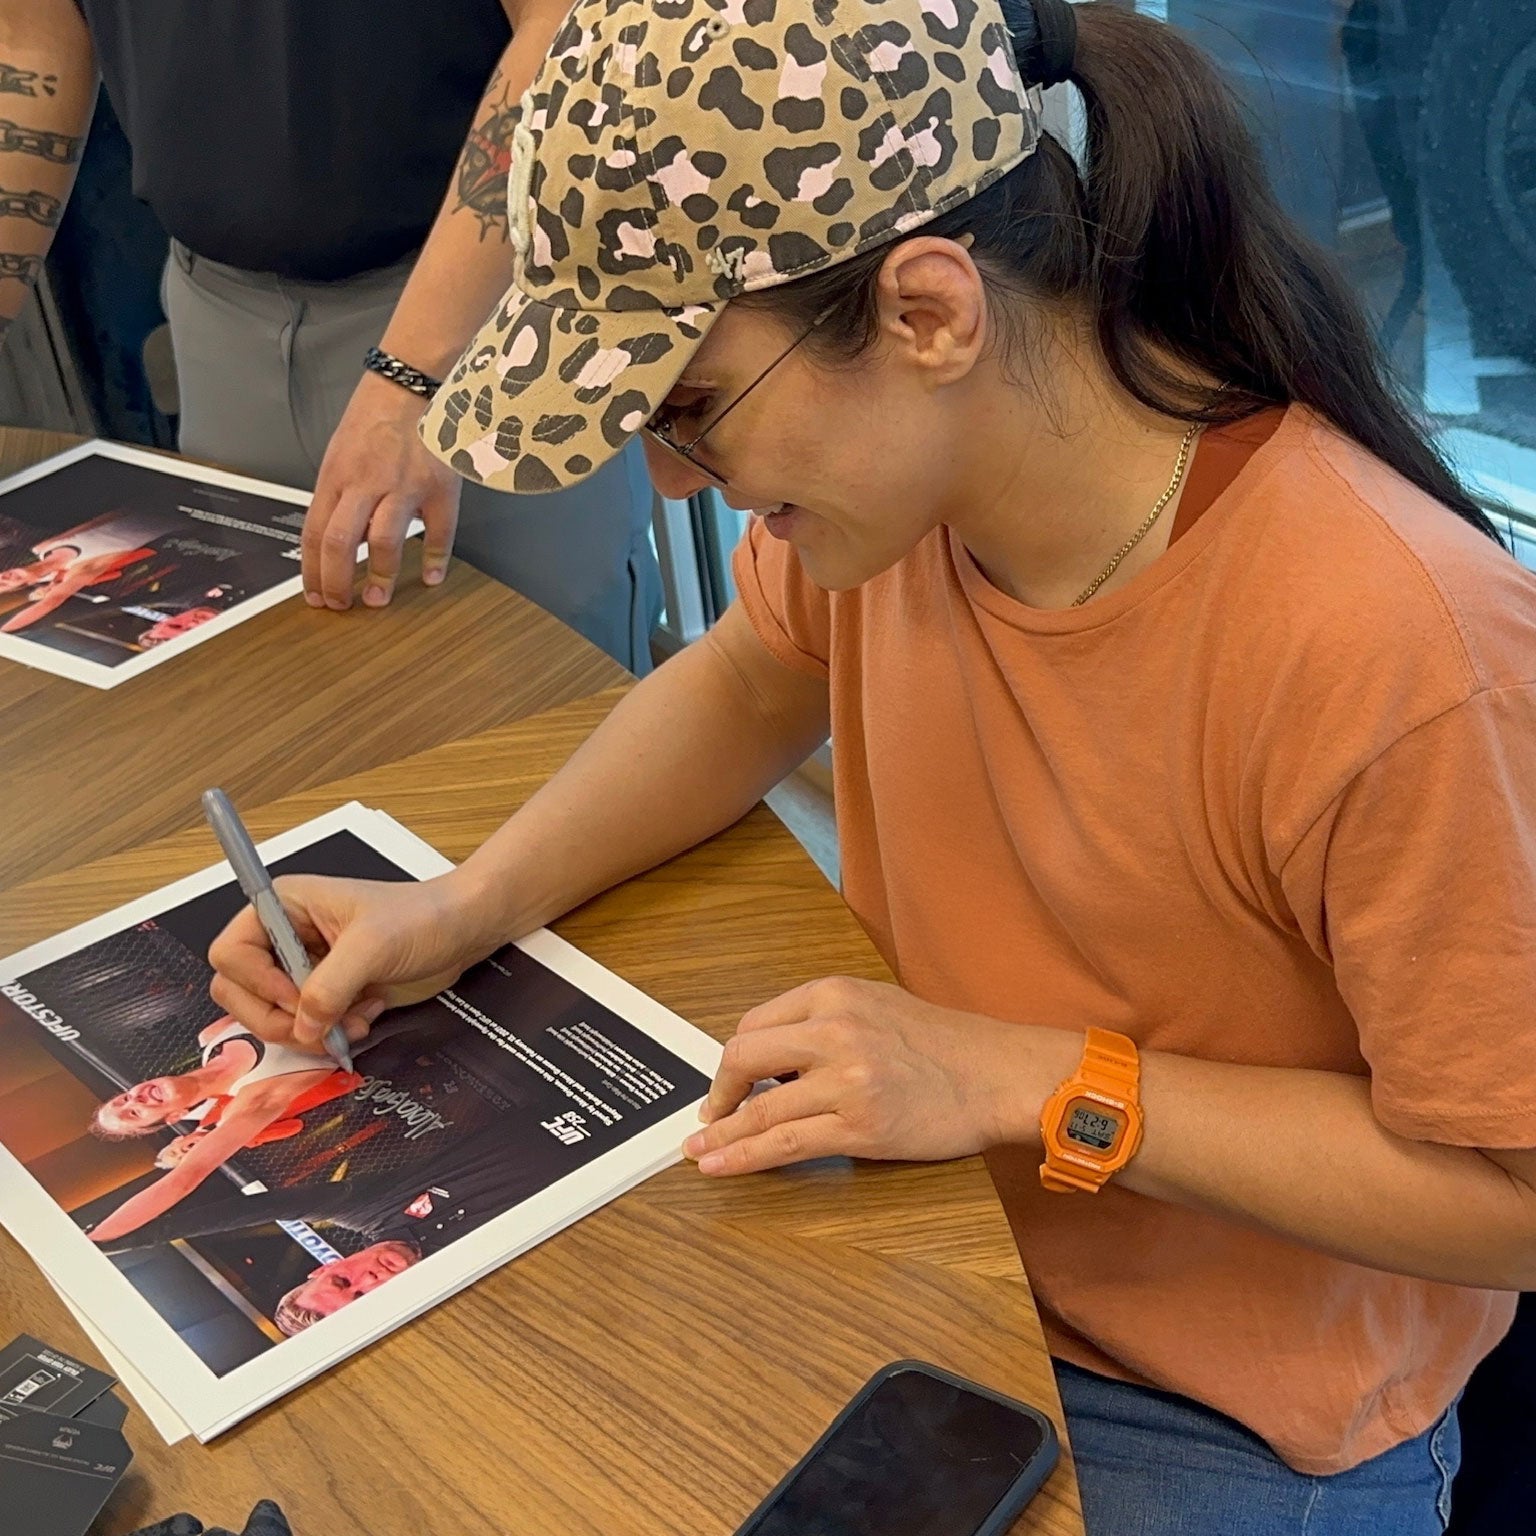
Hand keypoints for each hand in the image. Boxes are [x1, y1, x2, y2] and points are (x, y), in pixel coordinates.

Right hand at [208, 870, 498, 1049]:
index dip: (257, 982)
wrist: (460, 932)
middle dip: (277, 1016)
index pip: (231, 952)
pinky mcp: (325, 994)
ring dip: (309, 1030)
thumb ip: (330, 985)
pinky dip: (329, 1035)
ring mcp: (303, 968)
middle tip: (316, 1025)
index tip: (295, 996)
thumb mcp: (373, 944)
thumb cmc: (422, 916)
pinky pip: (304, 1028)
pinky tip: (364, 1017)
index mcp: (284, 906)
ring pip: (269, 1016)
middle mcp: (286, 937)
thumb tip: (303, 1024)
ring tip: (352, 1020)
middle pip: (239, 992)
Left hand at [302, 370, 461, 609]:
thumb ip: (340, 497)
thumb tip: (345, 541)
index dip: (312, 571)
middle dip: (337, 582)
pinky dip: (434, 559)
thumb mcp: (341, 454)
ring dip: (380, 576)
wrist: (411, 383)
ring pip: (384, 541)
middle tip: (342, 605)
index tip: (316, 596)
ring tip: (379, 598)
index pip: (315, 533)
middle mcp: (365, 482)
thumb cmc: (374, 417)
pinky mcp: (438, 486)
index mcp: (336, 476)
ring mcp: (403, 486)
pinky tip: (430, 576)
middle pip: (341, 542)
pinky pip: (438, 532)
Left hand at [682, 977, 1076, 1176]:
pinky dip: (743, 1158)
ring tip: (698, 1153)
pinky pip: (784, 1144)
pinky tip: (721, 1166)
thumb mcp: (875, 1004)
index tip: (726, 1081)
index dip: (733, 1060)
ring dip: (720, 1135)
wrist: (998, 1074)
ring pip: (759, 1110)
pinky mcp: (859, 1127)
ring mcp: (846, 1081)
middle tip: (710, 1117)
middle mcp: (834, 1031)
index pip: (755, 1024)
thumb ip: (822, 1022)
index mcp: (834, 994)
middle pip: (743, 1058)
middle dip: (718, 1093)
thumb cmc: (943, 1043)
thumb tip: (770, 1058)